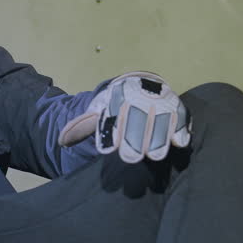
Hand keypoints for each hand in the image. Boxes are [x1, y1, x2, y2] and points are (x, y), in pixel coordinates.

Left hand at [59, 71, 190, 162]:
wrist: (139, 85)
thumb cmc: (115, 106)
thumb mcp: (98, 113)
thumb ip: (82, 127)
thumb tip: (61, 140)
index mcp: (117, 94)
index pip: (113, 113)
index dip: (111, 132)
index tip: (108, 150)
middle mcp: (139, 94)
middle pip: (138, 117)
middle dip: (135, 138)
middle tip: (131, 157)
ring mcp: (159, 98)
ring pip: (161, 117)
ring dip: (159, 137)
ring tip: (155, 156)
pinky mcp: (176, 104)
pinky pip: (181, 114)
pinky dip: (181, 128)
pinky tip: (178, 142)